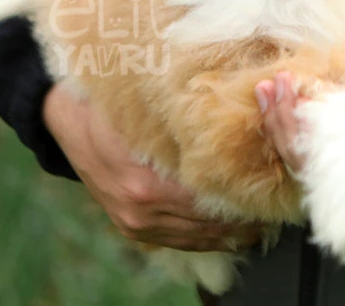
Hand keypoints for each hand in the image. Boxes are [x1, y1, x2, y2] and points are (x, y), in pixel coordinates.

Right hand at [44, 81, 263, 251]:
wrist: (66, 118)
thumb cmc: (113, 104)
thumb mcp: (150, 108)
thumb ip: (191, 121)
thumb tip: (240, 111)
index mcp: (147, 184)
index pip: (212, 201)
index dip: (245, 195)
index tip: (272, 185)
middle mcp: (142, 211)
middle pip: (210, 225)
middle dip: (247, 216)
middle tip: (277, 203)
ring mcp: (136, 224)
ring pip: (199, 238)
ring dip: (232, 231)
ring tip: (263, 218)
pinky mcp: (132, 229)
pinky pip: (181, 240)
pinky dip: (208, 236)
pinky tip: (232, 228)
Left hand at [256, 75, 344, 246]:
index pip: (341, 181)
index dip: (312, 147)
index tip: (297, 104)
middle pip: (316, 171)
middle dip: (289, 132)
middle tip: (275, 88)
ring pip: (316, 162)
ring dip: (290, 126)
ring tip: (273, 86)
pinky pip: (332, 150)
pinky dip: (310, 122)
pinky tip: (299, 92)